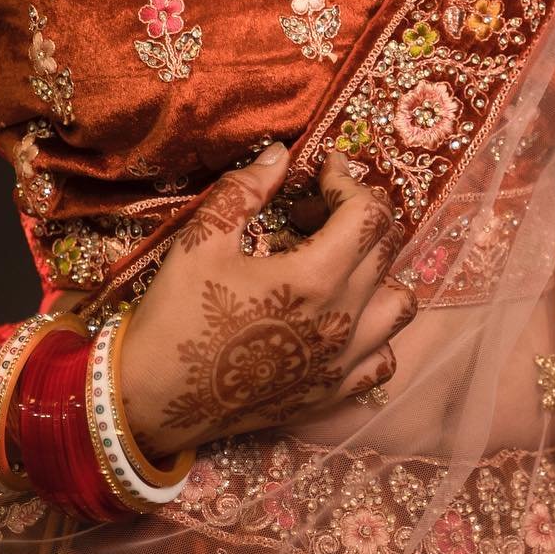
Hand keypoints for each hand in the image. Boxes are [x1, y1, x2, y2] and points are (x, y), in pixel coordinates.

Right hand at [116, 145, 415, 457]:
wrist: (155, 398)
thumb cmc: (177, 313)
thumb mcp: (202, 238)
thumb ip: (245, 189)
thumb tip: (279, 155)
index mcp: (314, 279)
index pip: (366, 215)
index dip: (348, 182)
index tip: (324, 170)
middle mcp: (342, 322)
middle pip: (386, 251)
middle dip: (357, 216)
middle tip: (314, 210)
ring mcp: (343, 364)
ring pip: (399, 306)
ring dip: (379, 272)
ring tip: (339, 262)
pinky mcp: (333, 394)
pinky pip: (383, 358)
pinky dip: (375, 331)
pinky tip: (341, 318)